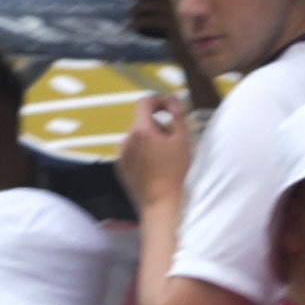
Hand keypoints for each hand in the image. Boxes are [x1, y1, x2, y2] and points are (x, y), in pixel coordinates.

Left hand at [115, 94, 194, 227]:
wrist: (162, 205)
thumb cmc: (174, 174)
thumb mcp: (183, 138)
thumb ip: (177, 113)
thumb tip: (172, 100)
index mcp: (140, 130)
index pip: (144, 102)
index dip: (159, 100)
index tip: (170, 107)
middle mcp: (126, 141)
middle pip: (142, 120)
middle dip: (158, 124)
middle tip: (174, 139)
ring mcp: (121, 155)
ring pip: (137, 136)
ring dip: (151, 139)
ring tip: (165, 156)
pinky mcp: (121, 167)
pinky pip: (132, 151)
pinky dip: (143, 152)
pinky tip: (156, 166)